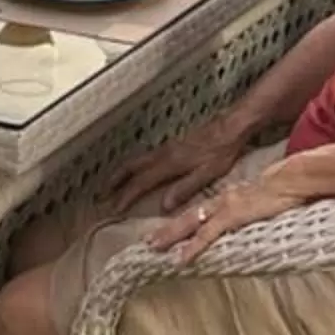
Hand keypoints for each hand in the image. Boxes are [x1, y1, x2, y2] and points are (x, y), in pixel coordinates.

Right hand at [105, 110, 251, 216]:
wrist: (232, 126)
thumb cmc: (222, 150)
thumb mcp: (207, 174)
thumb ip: (185, 189)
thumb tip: (164, 205)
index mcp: (171, 163)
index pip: (142, 182)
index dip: (126, 196)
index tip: (114, 208)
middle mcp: (165, 154)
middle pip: (132, 166)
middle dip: (115, 180)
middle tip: (102, 193)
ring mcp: (168, 147)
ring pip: (137, 160)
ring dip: (122, 172)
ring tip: (112, 183)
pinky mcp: (174, 145)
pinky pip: (146, 156)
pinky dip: (135, 166)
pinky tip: (138, 171)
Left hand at [151, 166, 299, 262]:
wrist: (293, 178)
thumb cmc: (284, 190)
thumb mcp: (263, 203)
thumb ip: (252, 211)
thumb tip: (248, 220)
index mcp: (228, 198)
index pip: (199, 211)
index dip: (182, 222)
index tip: (167, 232)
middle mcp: (222, 200)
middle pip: (188, 216)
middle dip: (167, 229)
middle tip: (148, 242)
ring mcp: (225, 207)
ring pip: (190, 223)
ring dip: (170, 236)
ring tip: (153, 247)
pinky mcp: (233, 215)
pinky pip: (207, 234)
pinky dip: (192, 247)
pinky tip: (181, 259)